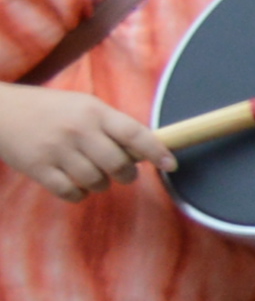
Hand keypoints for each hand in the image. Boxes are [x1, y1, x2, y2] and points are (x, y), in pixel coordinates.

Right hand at [0, 83, 168, 201]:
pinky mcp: (38, 169)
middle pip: (118, 164)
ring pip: (96, 181)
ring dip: (101, 184)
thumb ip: (112, 125)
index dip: (156, 151)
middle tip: (122, 172)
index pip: (134, 133)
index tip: (171, 164)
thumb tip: (147, 149)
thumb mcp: (83, 106)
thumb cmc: (49, 110)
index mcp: (94, 112)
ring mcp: (56, 151)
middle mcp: (77, 131)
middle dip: (126, 174)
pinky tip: (76, 184)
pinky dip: (79, 194)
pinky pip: (71, 193)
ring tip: (93, 174)